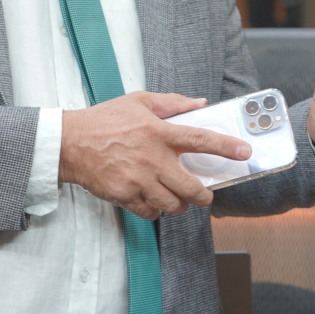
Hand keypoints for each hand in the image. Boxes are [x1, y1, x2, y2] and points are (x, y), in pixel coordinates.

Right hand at [58, 91, 252, 220]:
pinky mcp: (124, 196)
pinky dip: (156, 210)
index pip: (200, 139)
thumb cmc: (103, 120)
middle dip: (204, 195)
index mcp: (158, 132)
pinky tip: (154, 201)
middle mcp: (152, 158)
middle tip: (205, 195)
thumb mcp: (138, 101)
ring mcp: (138, 180)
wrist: (69, 143)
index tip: (244, 152)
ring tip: (179, 199)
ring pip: (172, 204)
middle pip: (190, 186)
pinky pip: (150, 212)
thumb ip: (172, 103)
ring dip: (180, 204)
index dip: (225, 146)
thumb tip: (200, 103)